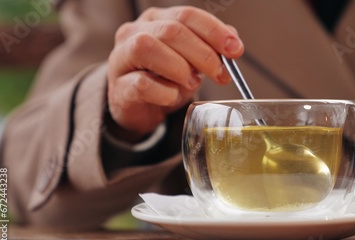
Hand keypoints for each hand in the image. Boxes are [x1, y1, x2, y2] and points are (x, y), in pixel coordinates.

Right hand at [106, 6, 243, 141]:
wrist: (140, 108)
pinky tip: (173, 96)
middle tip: (221, 74)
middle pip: (171, 31)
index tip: (235, 50)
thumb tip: (233, 42)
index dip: (214, 31)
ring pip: (147, 47)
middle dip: (204, 54)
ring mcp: (121, 58)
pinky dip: (165, 92)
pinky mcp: (118, 87)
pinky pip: (141, 84)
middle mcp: (134, 32)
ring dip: (179, 68)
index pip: (187, 15)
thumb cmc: (165, 79)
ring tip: (191, 83)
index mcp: (156, 20)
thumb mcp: (191, 61)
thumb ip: (210, 47)